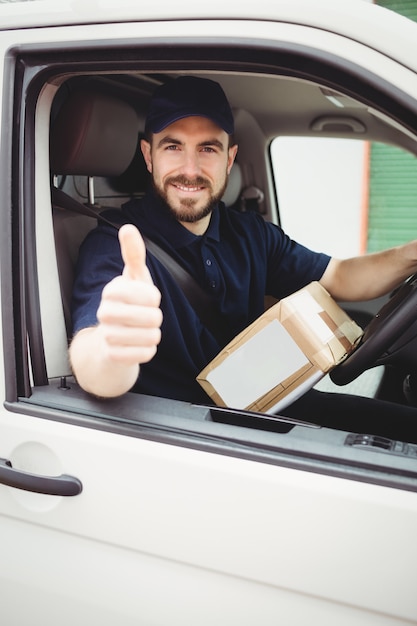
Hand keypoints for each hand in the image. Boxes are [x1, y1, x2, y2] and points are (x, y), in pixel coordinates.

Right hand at [96, 224, 162, 365]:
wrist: (108, 341)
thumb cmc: (127, 305)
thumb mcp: (133, 278)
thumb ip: (133, 254)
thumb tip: (128, 228)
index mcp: (112, 291)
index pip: (151, 295)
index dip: (154, 298)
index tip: (147, 299)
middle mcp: (105, 313)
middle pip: (154, 317)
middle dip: (155, 318)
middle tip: (145, 317)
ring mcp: (108, 335)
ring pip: (152, 337)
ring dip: (153, 335)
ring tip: (142, 331)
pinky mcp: (114, 356)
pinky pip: (146, 354)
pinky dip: (148, 350)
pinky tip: (137, 345)